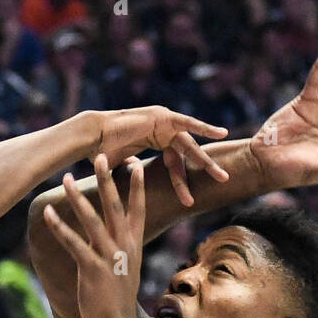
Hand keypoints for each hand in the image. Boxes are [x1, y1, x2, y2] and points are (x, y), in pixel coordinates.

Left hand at [43, 153, 144, 317]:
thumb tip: (111, 233)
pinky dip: (59, 227)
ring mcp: (109, 257)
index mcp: (133, 245)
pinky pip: (73, 243)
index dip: (137, 186)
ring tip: (66, 178)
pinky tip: (48, 213)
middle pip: (116, 206)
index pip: (138, 209)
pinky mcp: (91, 269)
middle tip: (100, 156)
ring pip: (92, 220)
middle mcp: (124, 246)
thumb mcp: (125, 267)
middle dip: (107, 180)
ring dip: (77, 197)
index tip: (135, 163)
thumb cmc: (117, 298)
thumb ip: (118, 247)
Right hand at [94, 106, 228, 206]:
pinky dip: (204, 128)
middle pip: (188, 153)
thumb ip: (133, 170)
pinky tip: (221, 133)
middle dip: (205, 168)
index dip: (181, 183)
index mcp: (156, 141)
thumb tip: (132, 183)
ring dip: (206, 157)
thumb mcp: (123, 166)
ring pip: (190, 143)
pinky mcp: (163, 117)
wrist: (93, 137)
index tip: (188, 201)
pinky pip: (187, 124)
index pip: (174, 164)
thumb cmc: (102, 152)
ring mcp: (164, 122)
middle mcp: (163, 130)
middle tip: (224, 180)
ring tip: (222, 171)